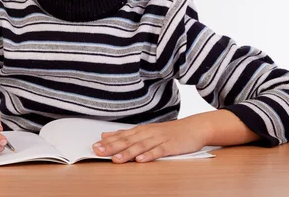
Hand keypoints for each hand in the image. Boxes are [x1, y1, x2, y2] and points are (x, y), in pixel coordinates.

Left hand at [92, 117, 208, 163]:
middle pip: (128, 141)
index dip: (107, 142)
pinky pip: (158, 151)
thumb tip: (106, 135)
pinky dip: (149, 155)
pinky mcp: (170, 146)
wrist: (194, 128)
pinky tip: (141, 160)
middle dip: (112, 147)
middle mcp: (148, 133)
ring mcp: (159, 139)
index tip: (94, 147)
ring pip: (140, 146)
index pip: (121, 136)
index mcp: (141, 130)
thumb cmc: (169, 132)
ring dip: (127, 153)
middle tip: (98, 152)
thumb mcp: (146, 131)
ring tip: (116, 159)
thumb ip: (126, 134)